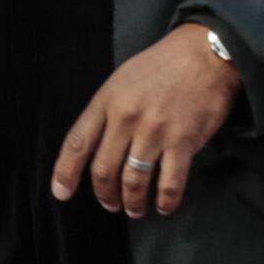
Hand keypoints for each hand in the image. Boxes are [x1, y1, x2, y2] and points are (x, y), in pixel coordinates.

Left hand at [50, 23, 240, 218]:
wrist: (203, 54)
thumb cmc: (161, 67)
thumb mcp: (121, 81)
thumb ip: (107, 111)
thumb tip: (97, 144)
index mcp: (106, 101)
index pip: (78, 142)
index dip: (65, 171)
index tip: (60, 192)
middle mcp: (126, 118)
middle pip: (103, 169)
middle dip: (104, 194)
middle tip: (109, 204)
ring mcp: (154, 131)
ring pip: (133, 181)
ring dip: (132, 202)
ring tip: (134, 209)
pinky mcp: (183, 142)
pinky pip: (169, 183)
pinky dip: (165, 201)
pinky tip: (164, 205)